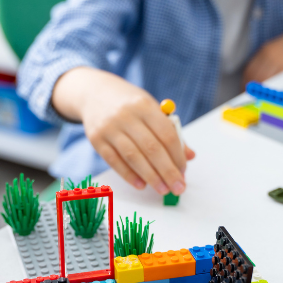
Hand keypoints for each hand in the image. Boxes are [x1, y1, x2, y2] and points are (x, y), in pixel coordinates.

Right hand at [53, 68, 195, 195]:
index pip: (166, 134)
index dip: (177, 156)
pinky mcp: (96, 139)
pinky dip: (129, 175)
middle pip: (151, 148)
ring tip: (163, 189)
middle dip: (167, 171)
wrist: (93, 93)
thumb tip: (189, 156)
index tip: (184, 171)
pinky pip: (114, 161)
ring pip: (133, 157)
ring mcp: (109, 128)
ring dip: (151, 177)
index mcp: (144, 106)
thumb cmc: (129, 105)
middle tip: (178, 187)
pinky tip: (141, 185)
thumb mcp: (151, 109)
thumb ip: (170, 131)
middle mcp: (126, 116)